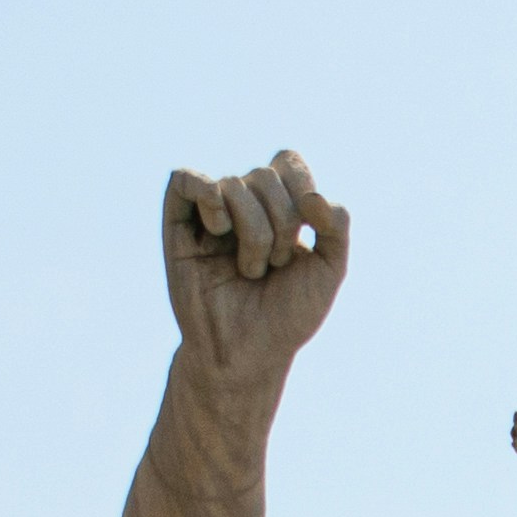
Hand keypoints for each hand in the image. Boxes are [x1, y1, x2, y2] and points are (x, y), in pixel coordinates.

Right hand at [163, 150, 347, 377]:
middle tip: (276, 265)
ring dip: (253, 232)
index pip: (288, 162)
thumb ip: (337, 225)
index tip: (308, 228)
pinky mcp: (178, 224)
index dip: (301, 188)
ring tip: (251, 270)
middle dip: (280, 223)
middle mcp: (243, 202)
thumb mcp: (329, 269)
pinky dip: (206, 193)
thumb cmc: (287, 314)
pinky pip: (184, 179)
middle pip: (264, 176)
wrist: (248, 354)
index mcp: (279, 204)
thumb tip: (312, 196)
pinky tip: (219, 229)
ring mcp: (210, 212)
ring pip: (233, 184)